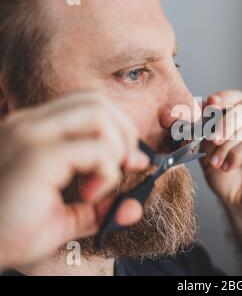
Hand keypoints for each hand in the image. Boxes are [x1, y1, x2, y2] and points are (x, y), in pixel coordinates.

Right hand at [0, 92, 148, 269]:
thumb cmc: (14, 233)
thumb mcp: (66, 218)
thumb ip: (101, 208)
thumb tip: (134, 207)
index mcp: (33, 131)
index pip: (87, 105)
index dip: (119, 129)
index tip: (131, 161)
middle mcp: (30, 125)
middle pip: (98, 101)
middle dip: (125, 132)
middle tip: (123, 167)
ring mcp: (31, 135)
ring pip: (99, 114)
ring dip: (116, 148)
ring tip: (102, 182)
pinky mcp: (38, 155)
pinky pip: (97, 149)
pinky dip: (108, 172)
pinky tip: (89, 196)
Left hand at [199, 90, 241, 215]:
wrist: (239, 202)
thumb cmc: (226, 176)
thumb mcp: (207, 151)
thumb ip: (205, 132)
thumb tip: (198, 112)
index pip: (236, 97)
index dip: (223, 98)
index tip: (209, 104)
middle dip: (226, 122)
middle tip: (213, 139)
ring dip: (229, 144)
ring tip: (217, 162)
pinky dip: (238, 155)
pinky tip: (229, 166)